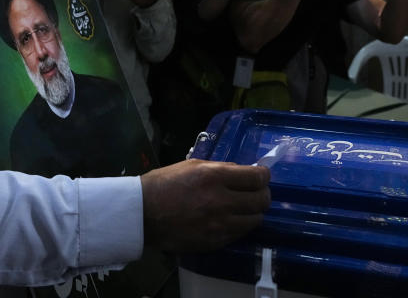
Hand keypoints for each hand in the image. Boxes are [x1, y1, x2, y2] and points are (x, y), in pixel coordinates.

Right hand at [141, 158, 270, 252]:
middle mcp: (222, 201)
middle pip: (261, 200)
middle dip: (262, 194)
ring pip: (255, 220)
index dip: (264, 175)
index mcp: (214, 176)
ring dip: (253, 212)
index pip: (257, 177)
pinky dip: (239, 225)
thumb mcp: (192, 166)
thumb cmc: (164, 184)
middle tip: (256, 192)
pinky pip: (240, 233)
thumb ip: (219, 168)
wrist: (142, 214)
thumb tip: (241, 172)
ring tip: (243, 207)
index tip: (261, 175)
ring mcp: (220, 224)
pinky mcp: (215, 241)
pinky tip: (229, 219)